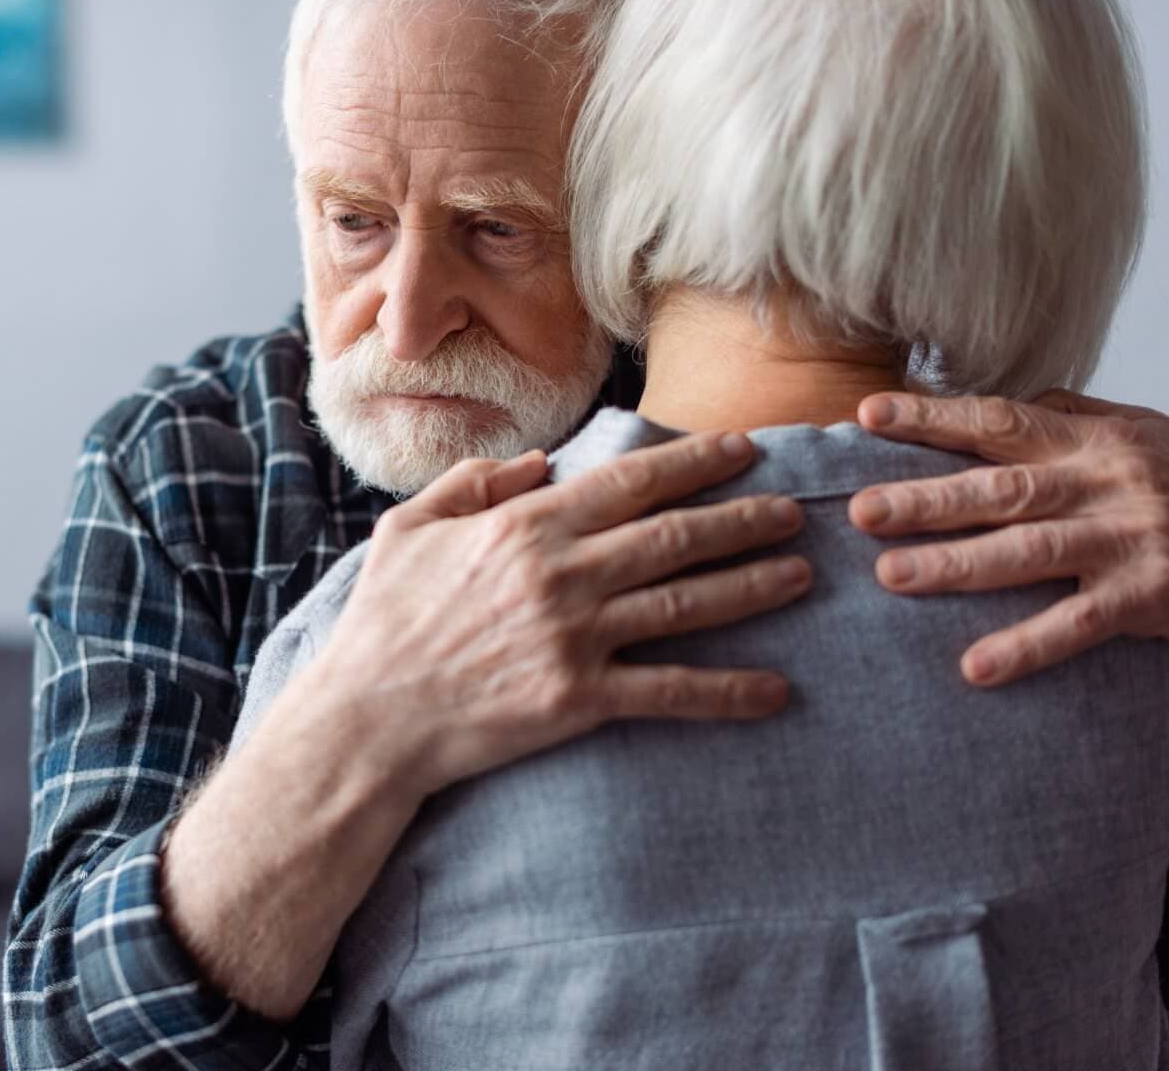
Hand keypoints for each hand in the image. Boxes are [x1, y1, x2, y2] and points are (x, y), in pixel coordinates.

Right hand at [299, 432, 812, 801]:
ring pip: (685, 603)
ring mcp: (574, 637)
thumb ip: (472, 484)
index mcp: (524, 527)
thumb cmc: (382, 621)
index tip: (741, 450)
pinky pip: (669, 692)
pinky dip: (727, 692)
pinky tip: (775, 690)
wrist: (368, 718)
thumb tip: (534, 462)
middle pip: (674, 535)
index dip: (694, 461)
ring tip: (800, 574)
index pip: (630, 481)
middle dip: (743, 518)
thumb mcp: (407, 529)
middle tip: (794, 511)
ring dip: (751, 586)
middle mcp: (560, 574)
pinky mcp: (578, 700)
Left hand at [849, 391, 1168, 686]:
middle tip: (858, 511)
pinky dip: (1027, 646)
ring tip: (892, 577)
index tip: (868, 416)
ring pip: (1030, 552)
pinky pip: (1080, 625)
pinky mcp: (1151, 596)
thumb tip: (1003, 400)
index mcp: (1094, 441)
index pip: (1000, 421)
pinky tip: (976, 667)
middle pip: (1002, 489)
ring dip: (957, 565)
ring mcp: (1130, 540)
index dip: (933, 418)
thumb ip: (1072, 417)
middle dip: (926, 499)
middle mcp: (1107, 484)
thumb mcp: (1142, 433)